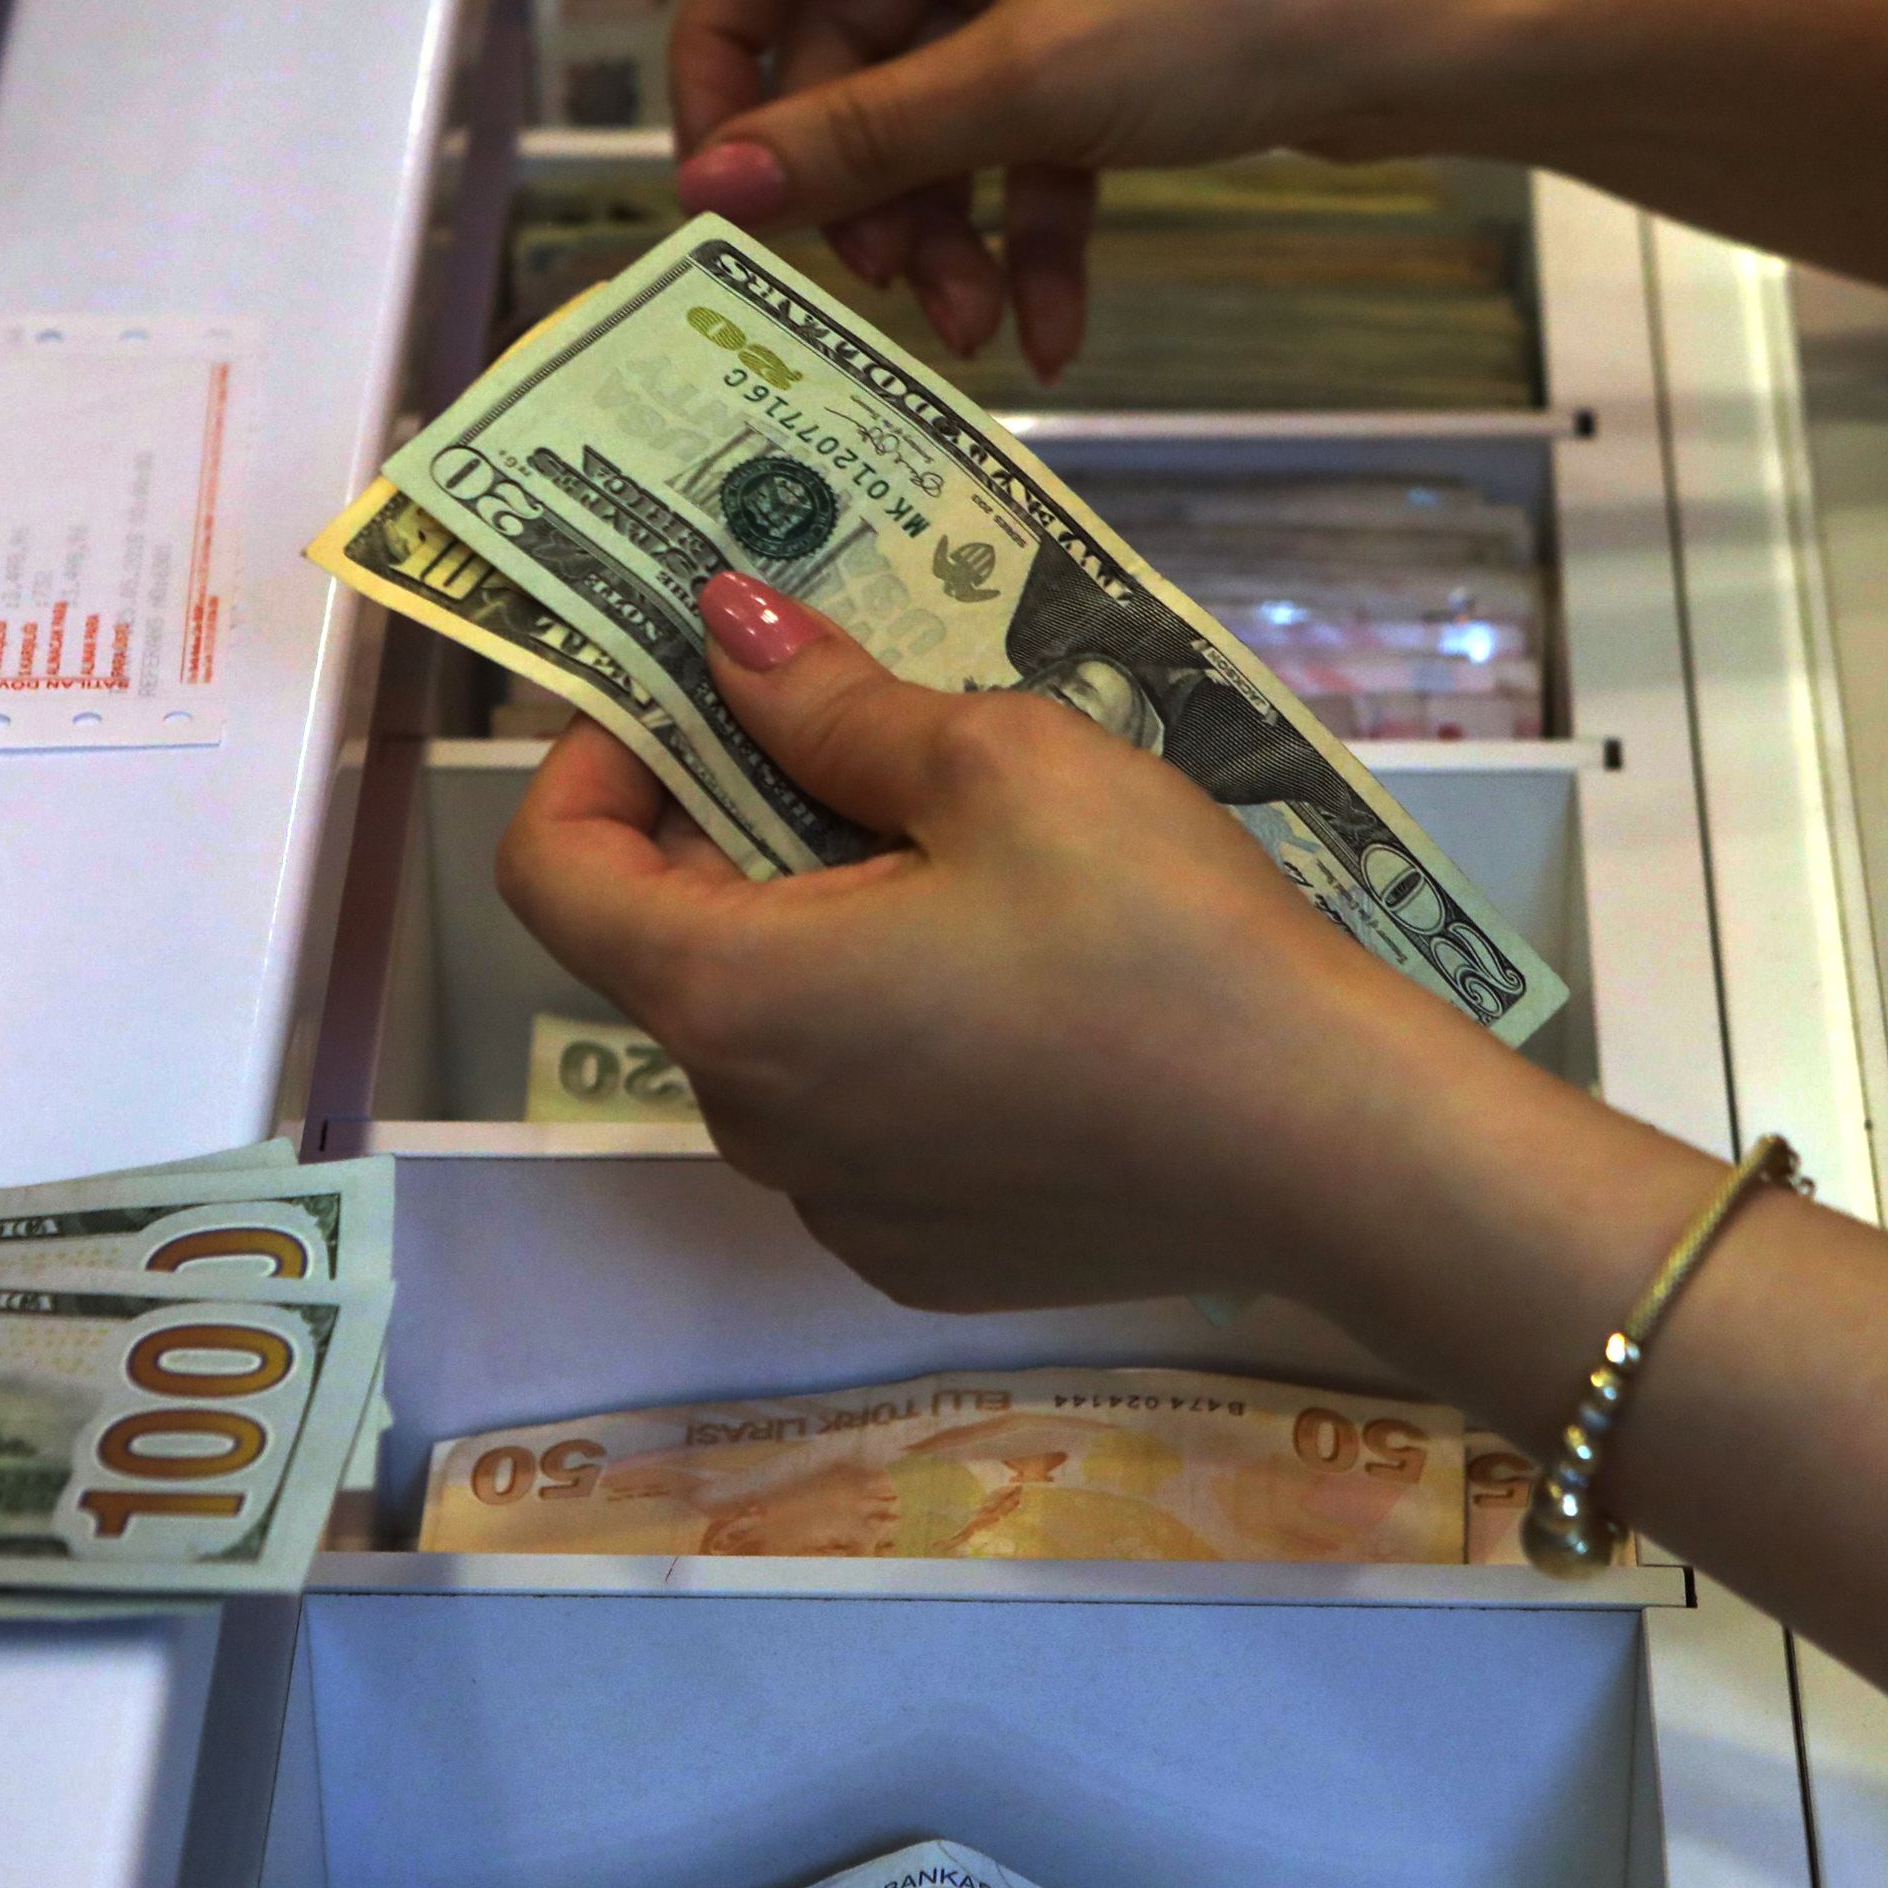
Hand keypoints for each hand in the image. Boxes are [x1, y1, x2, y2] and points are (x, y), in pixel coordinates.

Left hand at [495, 573, 1473, 1308]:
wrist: (1331, 1150)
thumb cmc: (1160, 939)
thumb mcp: (1000, 763)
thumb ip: (831, 703)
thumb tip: (728, 635)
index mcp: (732, 994)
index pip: (555, 872)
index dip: (596, 760)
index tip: (693, 693)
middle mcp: (752, 1122)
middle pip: (670, 946)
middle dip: (732, 829)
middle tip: (856, 738)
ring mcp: (837, 1205)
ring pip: (773, 1033)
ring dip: (822, 932)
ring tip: (963, 860)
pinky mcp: (925, 1252)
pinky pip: (858, 1120)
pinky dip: (894, 1036)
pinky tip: (1022, 989)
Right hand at [666, 0, 1534, 377]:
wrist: (1436, 34)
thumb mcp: (1027, 82)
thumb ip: (859, 141)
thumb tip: (714, 188)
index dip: (722, 64)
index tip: (716, 185)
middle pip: (850, 50)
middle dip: (868, 186)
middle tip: (875, 288)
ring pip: (933, 112)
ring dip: (945, 229)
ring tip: (970, 328)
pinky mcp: (1097, 38)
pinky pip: (1017, 141)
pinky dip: (1025, 231)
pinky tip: (1046, 326)